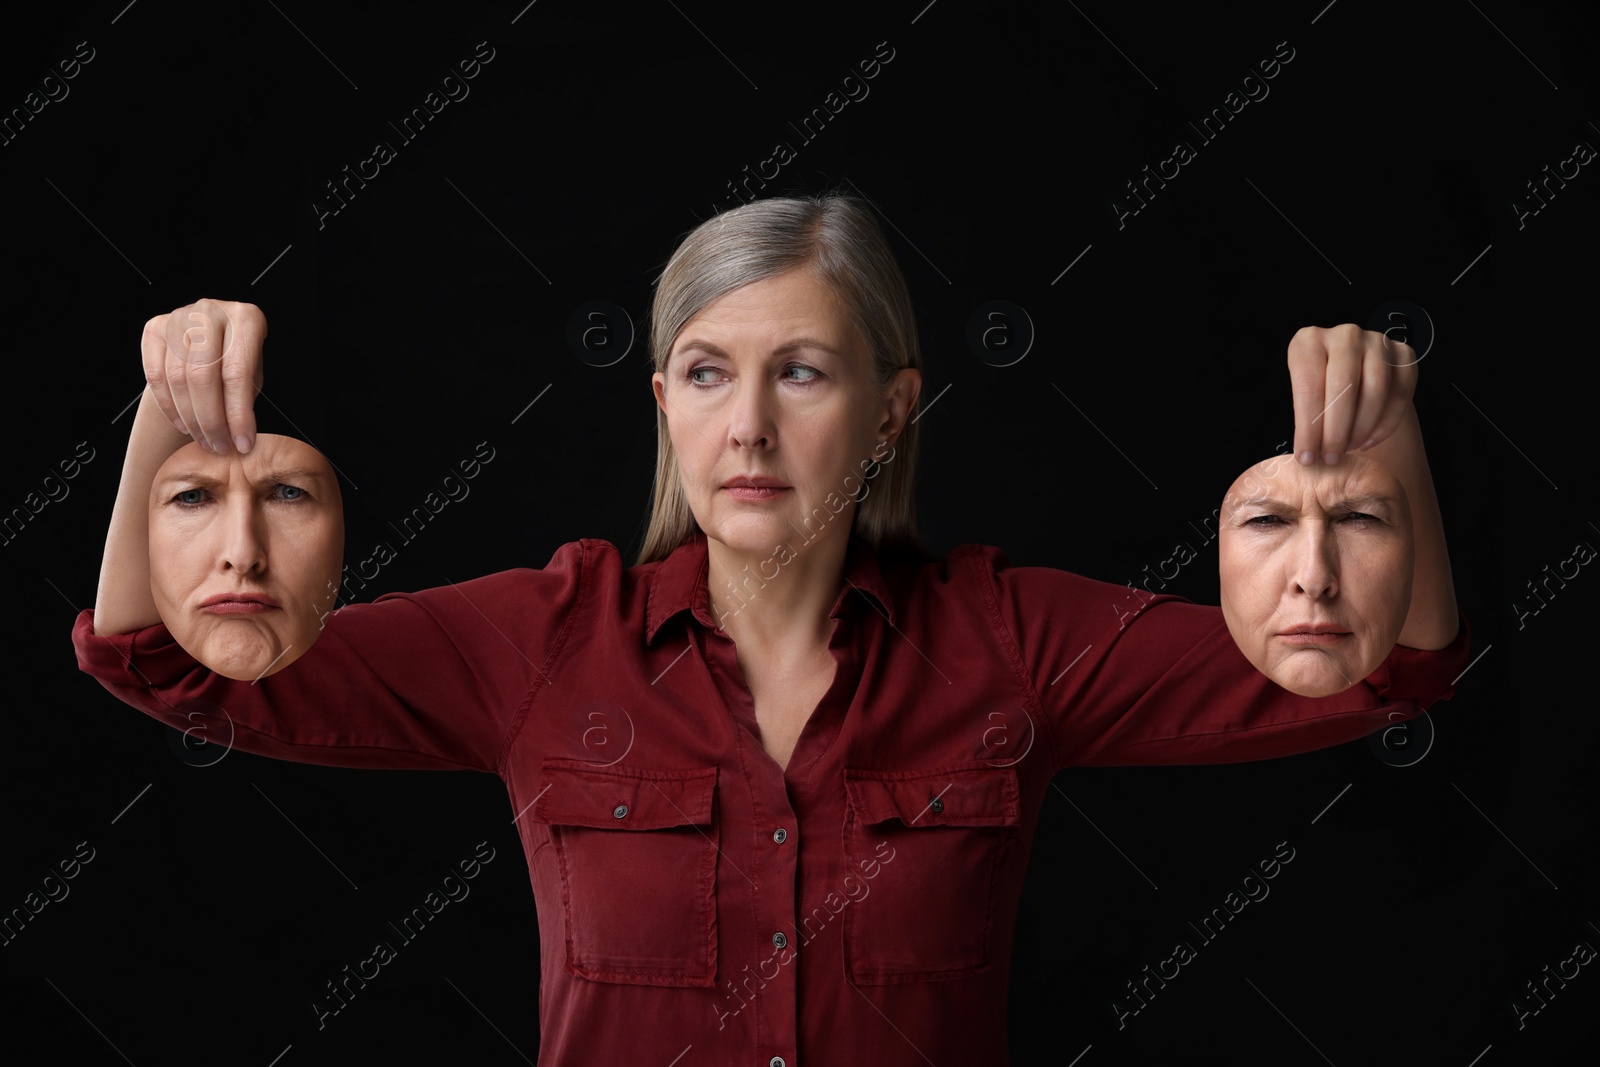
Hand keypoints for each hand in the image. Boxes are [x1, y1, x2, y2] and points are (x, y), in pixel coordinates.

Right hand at [140, 298, 265, 453]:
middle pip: (202, 376)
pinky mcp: (155, 327)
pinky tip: (183, 424)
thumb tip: (239, 439)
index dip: (239, 415)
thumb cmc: (238, 358)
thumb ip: (245, 398)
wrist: (211, 337)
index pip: (237, 374)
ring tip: (204, 441)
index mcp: (245, 318)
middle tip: (219, 447)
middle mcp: (210, 311)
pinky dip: (168, 406)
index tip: (243, 444)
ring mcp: (179, 316)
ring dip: (190, 418)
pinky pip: (155, 374)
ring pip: (177, 378)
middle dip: (211, 421)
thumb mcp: (253, 373)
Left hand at [1286, 324, 1417, 465]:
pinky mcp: (1403, 355)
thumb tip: (1306, 454)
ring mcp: (1377, 341)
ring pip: (1375, 390)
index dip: (1308, 427)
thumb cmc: (1318, 387)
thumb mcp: (1300, 394)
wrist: (1351, 371)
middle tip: (1331, 458)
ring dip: (1361, 427)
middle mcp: (1344, 335)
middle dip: (1335, 431)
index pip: (1308, 386)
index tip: (1307, 457)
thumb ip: (1302, 417)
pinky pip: (1400, 393)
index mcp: (1308, 341)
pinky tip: (1368, 441)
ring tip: (1348, 449)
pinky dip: (1386, 423)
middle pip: (1343, 386)